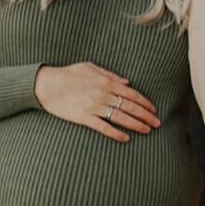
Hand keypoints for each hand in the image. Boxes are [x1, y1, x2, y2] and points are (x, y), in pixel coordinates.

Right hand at [33, 63, 159, 142]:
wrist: (47, 84)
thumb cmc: (68, 74)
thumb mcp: (90, 67)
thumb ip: (110, 74)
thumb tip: (127, 81)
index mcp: (107, 82)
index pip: (132, 94)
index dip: (145, 102)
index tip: (153, 109)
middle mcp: (104, 94)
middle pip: (130, 107)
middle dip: (146, 115)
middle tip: (158, 123)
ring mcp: (94, 106)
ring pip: (121, 117)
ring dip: (136, 125)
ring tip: (148, 131)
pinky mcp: (84, 117)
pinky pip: (103, 127)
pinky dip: (115, 133)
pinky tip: (125, 138)